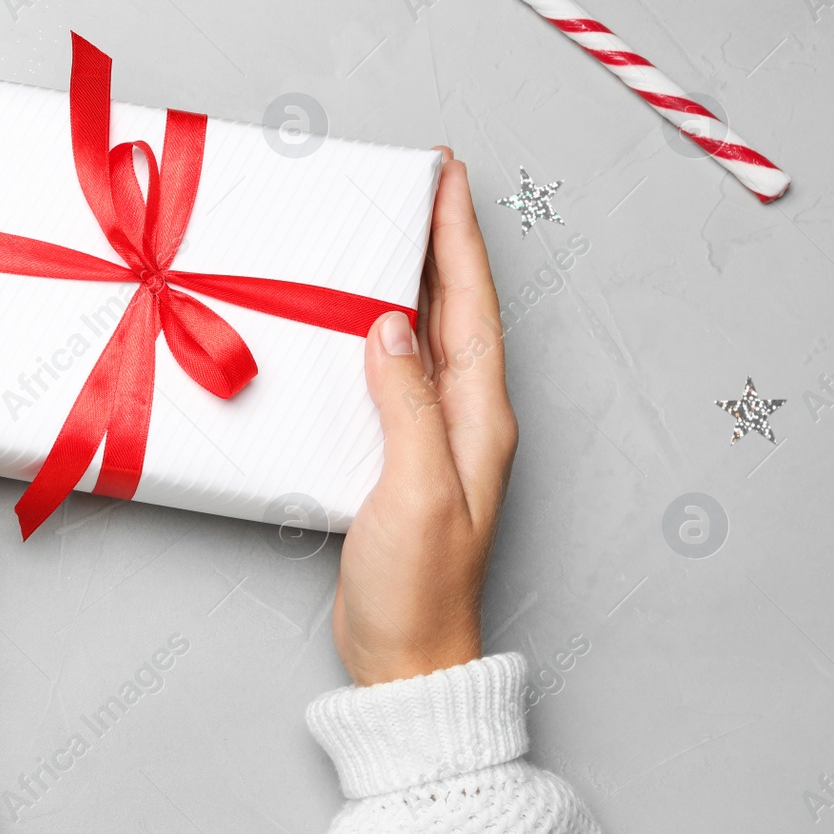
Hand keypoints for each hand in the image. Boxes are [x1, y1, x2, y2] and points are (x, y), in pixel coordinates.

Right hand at [332, 148, 517, 686]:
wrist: (404, 657)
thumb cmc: (419, 587)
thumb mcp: (417, 491)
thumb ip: (407, 406)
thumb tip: (390, 325)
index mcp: (478, 417)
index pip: (470, 306)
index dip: (458, 237)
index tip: (445, 176)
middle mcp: (463, 416)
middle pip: (454, 308)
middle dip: (439, 240)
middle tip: (417, 182)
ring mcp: (431, 435)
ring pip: (426, 334)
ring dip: (411, 276)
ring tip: (389, 229)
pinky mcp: (397, 454)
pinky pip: (393, 371)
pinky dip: (379, 328)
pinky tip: (355, 317)